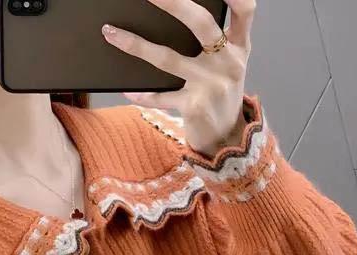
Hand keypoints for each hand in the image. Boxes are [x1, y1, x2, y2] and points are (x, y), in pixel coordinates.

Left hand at [101, 0, 255, 157]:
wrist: (226, 139)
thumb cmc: (221, 94)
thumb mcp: (229, 64)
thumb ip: (218, 39)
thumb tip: (179, 12)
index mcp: (239, 47)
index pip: (244, 11)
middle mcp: (228, 63)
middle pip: (202, 24)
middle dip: (175, 3)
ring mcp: (211, 85)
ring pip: (168, 59)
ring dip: (136, 45)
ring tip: (111, 33)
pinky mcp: (194, 107)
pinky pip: (161, 97)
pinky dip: (143, 95)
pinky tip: (127, 89)